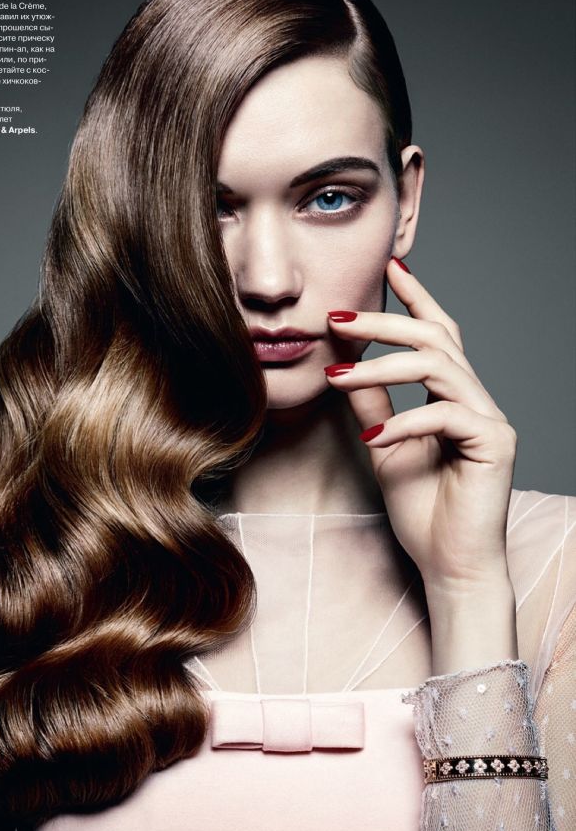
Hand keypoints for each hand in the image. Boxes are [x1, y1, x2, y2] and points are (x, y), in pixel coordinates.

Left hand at [324, 257, 517, 595]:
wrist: (449, 565)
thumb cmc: (422, 508)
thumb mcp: (384, 443)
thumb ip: (370, 401)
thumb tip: (342, 361)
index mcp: (451, 396)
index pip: (436, 332)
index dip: (415, 296)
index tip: (390, 265)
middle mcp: (475, 399)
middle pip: (434, 337)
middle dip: (383, 321)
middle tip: (337, 316)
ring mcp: (489, 419)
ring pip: (437, 365)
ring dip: (381, 367)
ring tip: (338, 377)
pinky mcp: (493, 443)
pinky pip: (444, 414)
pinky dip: (403, 421)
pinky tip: (374, 438)